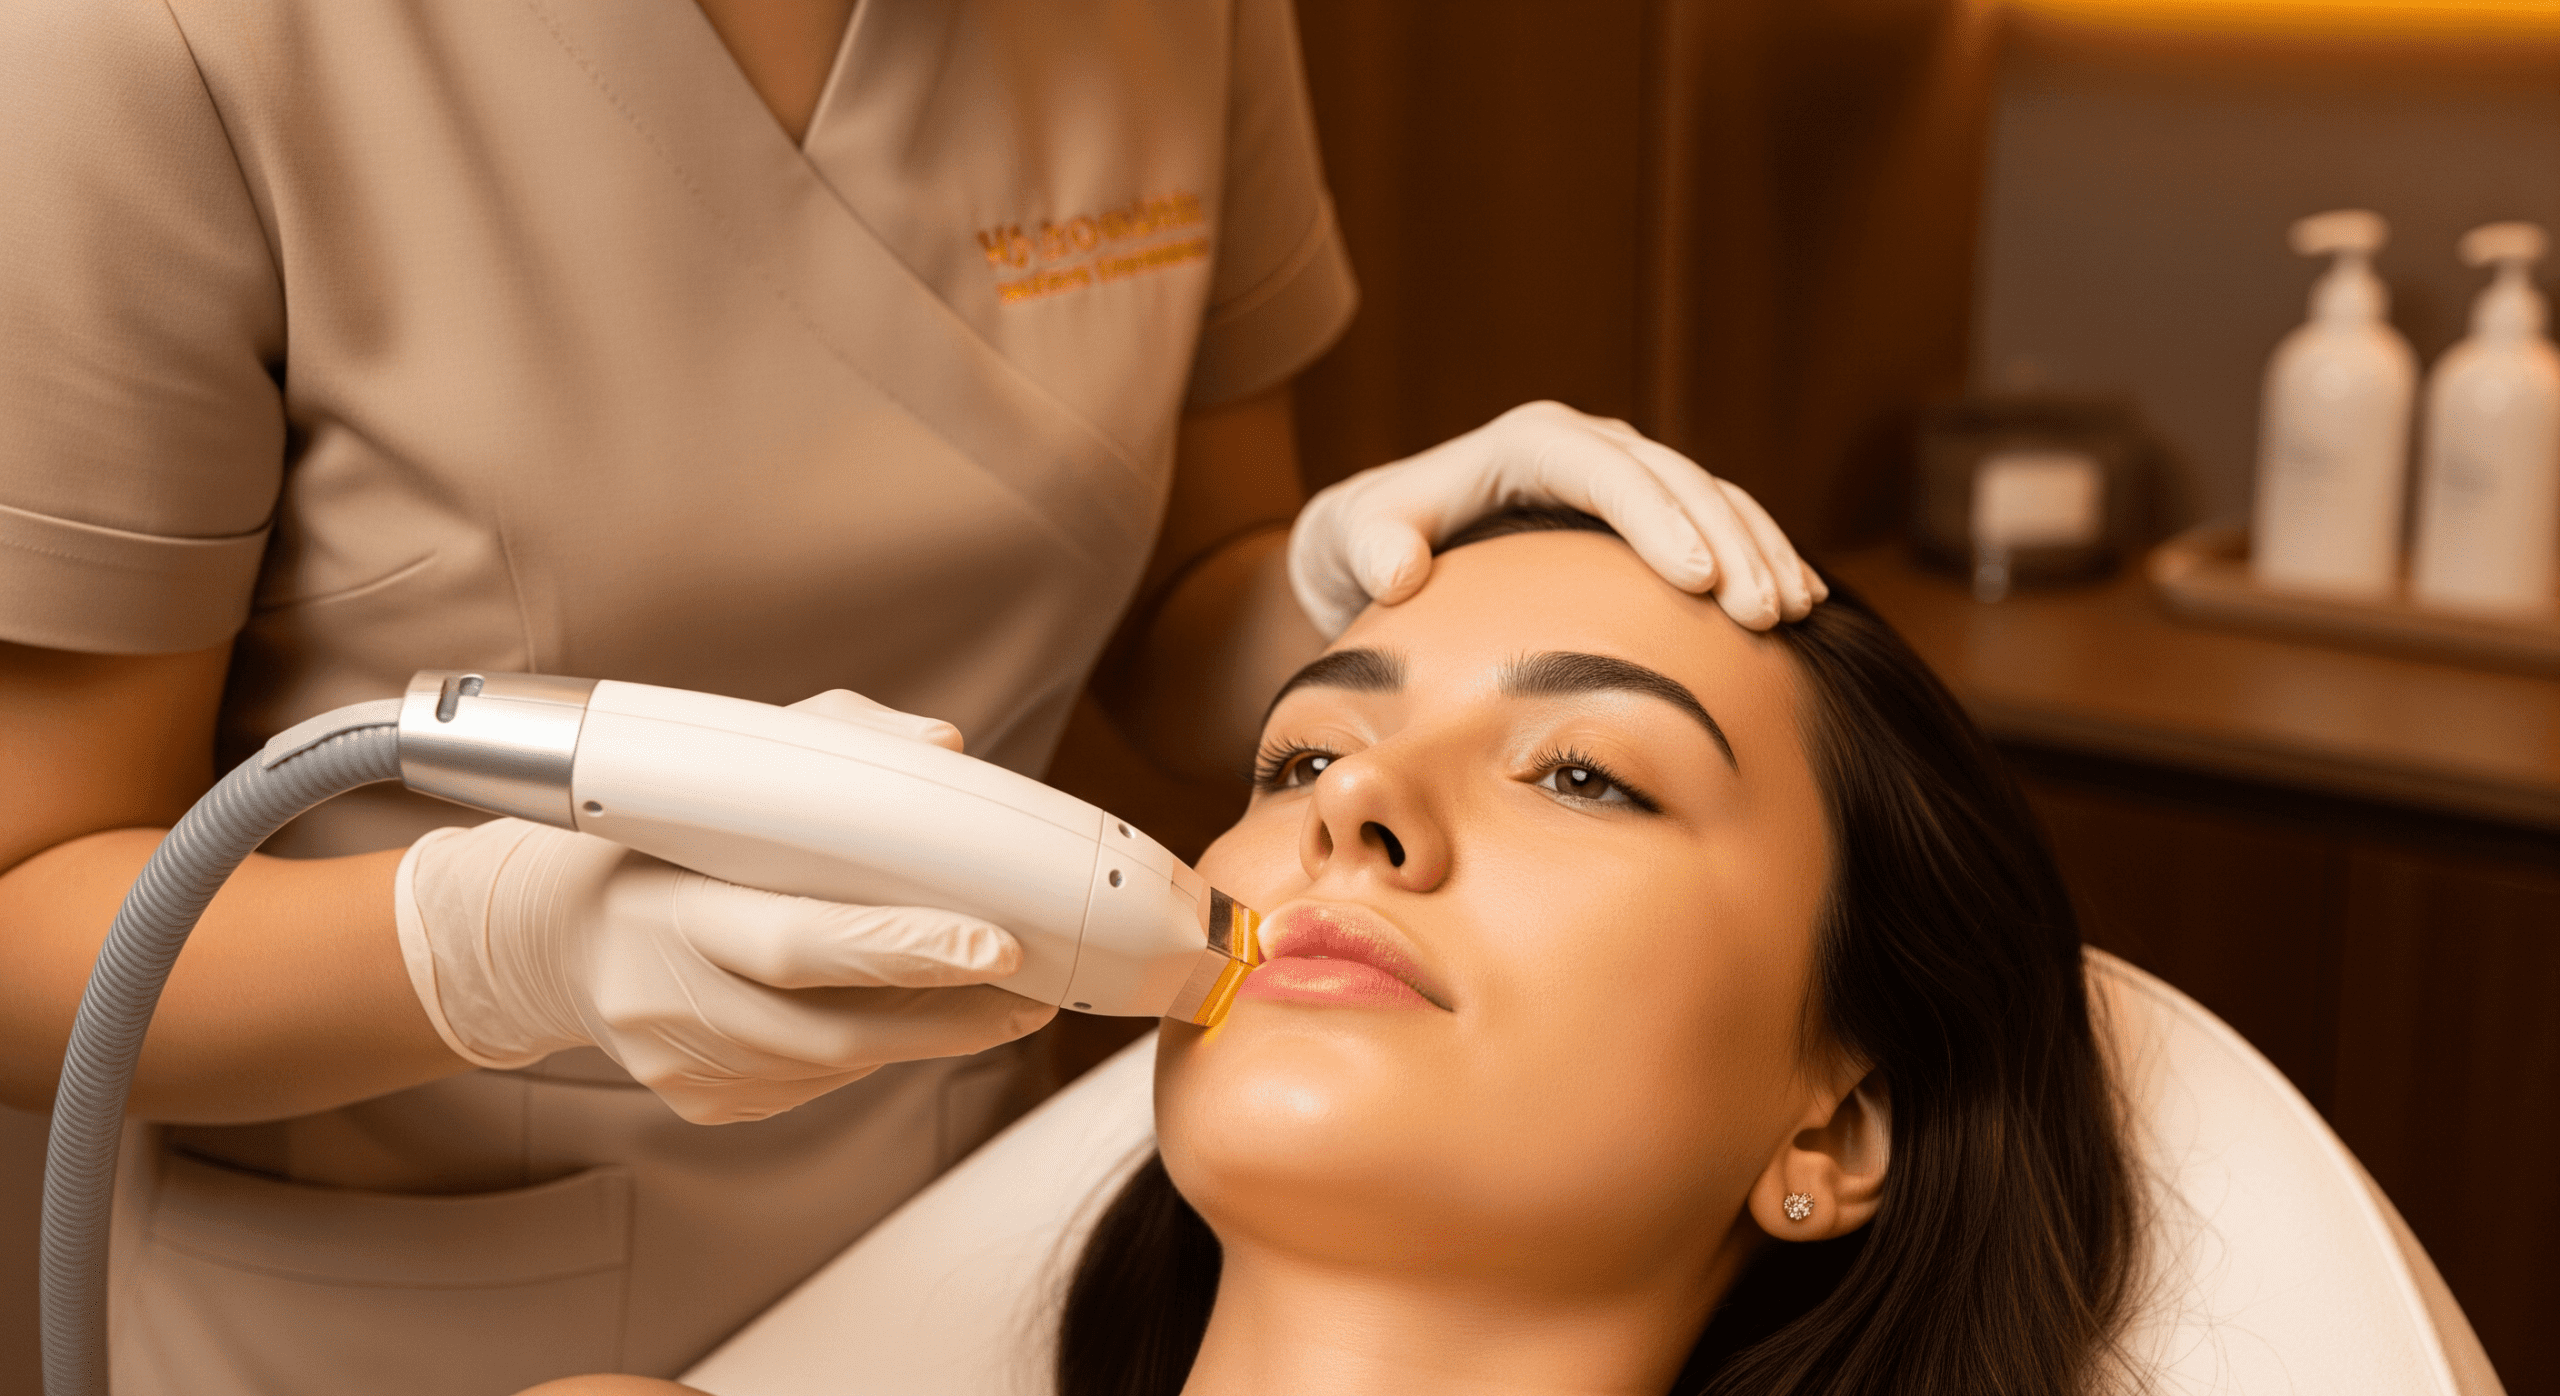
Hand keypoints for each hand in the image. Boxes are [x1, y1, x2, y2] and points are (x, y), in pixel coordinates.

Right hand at [393, 690, 1055, 1123]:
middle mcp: (672, 1001)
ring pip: (835, 1064)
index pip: (800, 941)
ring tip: (999, 1002)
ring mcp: (685, 1065)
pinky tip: (906, 1017)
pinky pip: (814, 1084)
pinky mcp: (704, 1103)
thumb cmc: (658, 840)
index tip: (994, 946)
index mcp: (673, 909)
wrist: (549, 941)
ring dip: (926, 1036)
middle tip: (1033, 992)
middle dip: (947, 1012)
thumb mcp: (724, 773)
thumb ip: (834, 749)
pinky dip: (871, 1051)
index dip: (903, 950)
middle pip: (831, 1027)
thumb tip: (942, 746)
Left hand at [1286, 400, 1825, 636]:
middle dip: (1729, 542)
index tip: (1698, 578)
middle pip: (1676, 481)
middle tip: (1765, 613)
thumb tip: (1401, 570)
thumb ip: (1372, 547)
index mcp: (1530, 442)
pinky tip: (1796, 605)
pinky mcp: (1644, 512)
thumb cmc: (1368, 539)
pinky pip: (1716, 525)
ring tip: (1792, 612)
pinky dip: (1756, 558)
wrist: (1382, 543)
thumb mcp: (1353, 539)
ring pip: (1711, 498)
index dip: (1658, 518)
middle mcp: (1587, 446)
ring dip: (1757, 550)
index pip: (1607, 471)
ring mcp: (1623, 475)